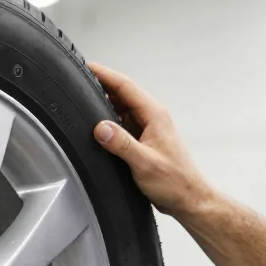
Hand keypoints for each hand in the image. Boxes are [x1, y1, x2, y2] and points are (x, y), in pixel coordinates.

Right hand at [88, 62, 214, 217]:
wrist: (188, 198)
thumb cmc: (174, 181)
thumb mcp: (144, 162)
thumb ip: (121, 144)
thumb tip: (100, 128)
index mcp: (154, 114)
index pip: (124, 86)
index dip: (104, 74)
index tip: (86, 67)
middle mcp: (151, 117)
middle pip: (121, 93)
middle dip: (99, 86)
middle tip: (77, 83)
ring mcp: (148, 127)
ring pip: (121, 108)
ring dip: (103, 105)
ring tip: (82, 102)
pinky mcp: (144, 139)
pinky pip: (123, 123)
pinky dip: (109, 121)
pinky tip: (98, 127)